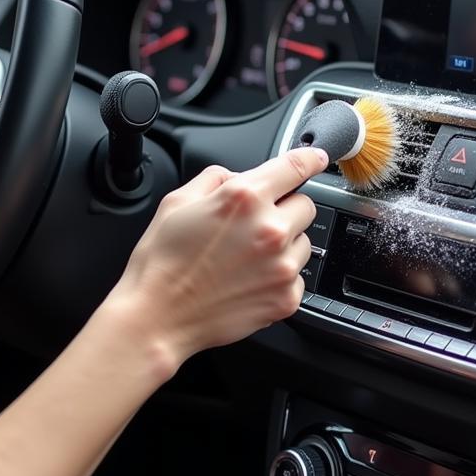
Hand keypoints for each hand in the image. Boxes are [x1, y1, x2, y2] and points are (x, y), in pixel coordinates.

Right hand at [109, 147, 325, 368]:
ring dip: (284, 244)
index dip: (310, 158)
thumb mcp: (177, 201)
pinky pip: (297, 276)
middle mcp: (270, 230)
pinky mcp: (286, 298)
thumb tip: (236, 177)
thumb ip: (215, 179)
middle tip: (253, 225)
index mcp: (244, 198)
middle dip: (284, 209)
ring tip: (246, 257)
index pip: (295, 167)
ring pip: (304, 242)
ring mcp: (282, 266)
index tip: (317, 158)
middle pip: (305, 205)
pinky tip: (248, 280)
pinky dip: (279, 276)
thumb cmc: (162, 262)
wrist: (158, 317)